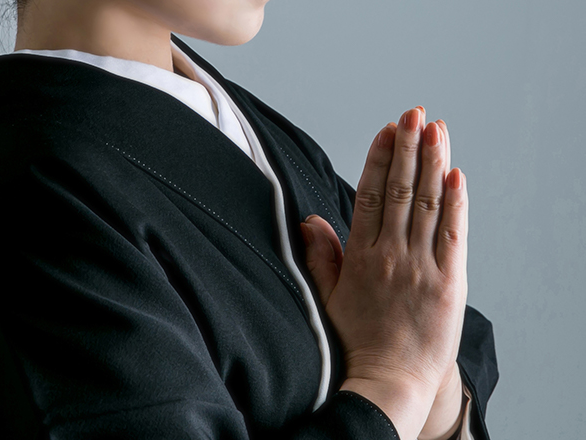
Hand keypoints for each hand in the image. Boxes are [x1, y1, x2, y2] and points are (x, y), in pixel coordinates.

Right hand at [300, 108, 467, 439]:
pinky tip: (457, 175)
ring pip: (427, 205)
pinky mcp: (449, 282)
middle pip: (400, 191)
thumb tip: (310, 220)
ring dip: (433, 164)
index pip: (370, 196)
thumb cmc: (357, 338)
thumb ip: (322, 255)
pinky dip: (456, 203)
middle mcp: (390, 256)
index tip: (388, 130)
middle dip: (409, 148)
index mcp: (361, 257)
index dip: (379, 159)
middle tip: (415, 114)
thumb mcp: (329, 296)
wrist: (390, 379)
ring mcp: (421, 267)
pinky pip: (453, 235)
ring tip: (437, 130)